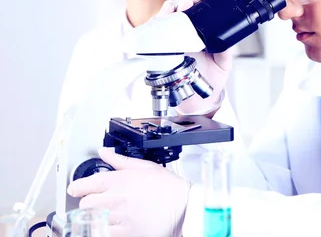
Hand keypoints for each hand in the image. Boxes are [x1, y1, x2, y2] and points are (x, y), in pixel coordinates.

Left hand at [68, 148, 189, 236]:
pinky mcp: (126, 233)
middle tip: (95, 201)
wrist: (184, 208)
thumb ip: (121, 160)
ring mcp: (120, 217)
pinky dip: (103, 229)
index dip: (77, 187)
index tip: (76, 189)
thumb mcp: (146, 167)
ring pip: (92, 219)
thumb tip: (104, 152)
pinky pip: (104, 233)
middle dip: (88, 202)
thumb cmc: (168, 188)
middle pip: (85, 203)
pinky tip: (110, 225)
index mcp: (121, 180)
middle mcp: (118, 198)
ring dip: (95, 217)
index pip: (86, 184)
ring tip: (104, 214)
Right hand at [159, 0, 233, 115]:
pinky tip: (157, 21)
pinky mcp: (160, 55)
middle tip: (188, 3)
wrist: (200, 102)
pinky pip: (152, 38)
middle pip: (180, 14)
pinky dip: (152, 27)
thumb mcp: (223, 64)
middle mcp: (184, 38)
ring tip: (173, 8)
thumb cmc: (211, 81)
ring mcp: (171, 45)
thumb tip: (226, 40)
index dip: (197, 3)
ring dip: (168, 12)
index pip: (197, 14)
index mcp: (200, 36)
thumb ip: (224, 51)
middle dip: (183, 4)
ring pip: (165, 22)